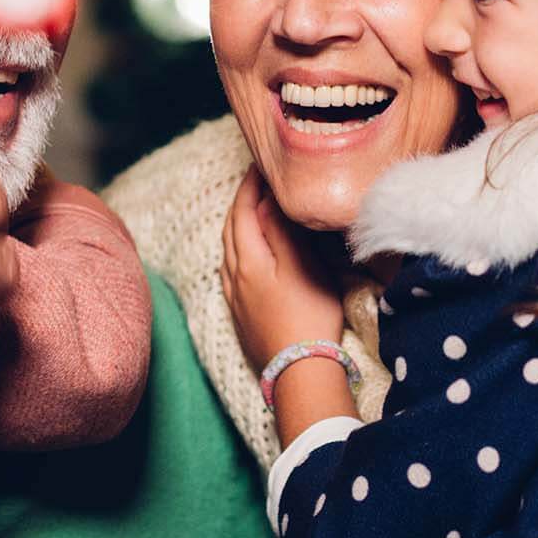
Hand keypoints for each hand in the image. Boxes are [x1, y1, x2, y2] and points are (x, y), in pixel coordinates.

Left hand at [220, 169, 344, 371]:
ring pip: (229, 252)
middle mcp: (234, 277)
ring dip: (238, 226)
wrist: (300, 371)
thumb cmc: (308, 316)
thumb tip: (267, 200)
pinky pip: (232, 272)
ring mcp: (235, 298)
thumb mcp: (300, 266)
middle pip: (231, 230)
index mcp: (248, 260)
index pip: (241, 212)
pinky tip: (248, 256)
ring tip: (253, 212)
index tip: (260, 166)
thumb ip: (281, 231)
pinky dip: (238, 252)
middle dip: (241, 202)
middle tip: (257, 183)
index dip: (249, 186)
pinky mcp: (242, 315)